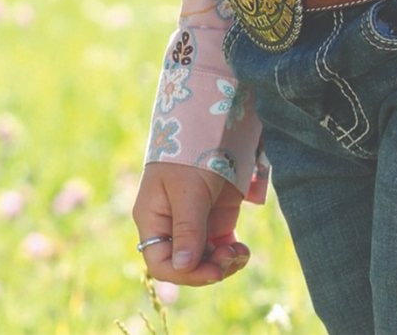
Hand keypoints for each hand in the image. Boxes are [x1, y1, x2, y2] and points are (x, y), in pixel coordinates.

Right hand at [132, 161, 249, 285]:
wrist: (215, 121)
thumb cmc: (192, 151)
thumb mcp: (189, 189)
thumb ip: (187, 228)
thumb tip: (182, 267)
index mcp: (154, 219)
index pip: (161, 262)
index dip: (185, 274)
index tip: (212, 272)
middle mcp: (172, 225)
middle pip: (186, 264)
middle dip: (208, 268)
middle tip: (230, 259)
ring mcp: (196, 221)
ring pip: (205, 259)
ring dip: (223, 263)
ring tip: (240, 254)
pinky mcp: (216, 216)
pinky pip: (221, 246)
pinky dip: (232, 254)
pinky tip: (242, 251)